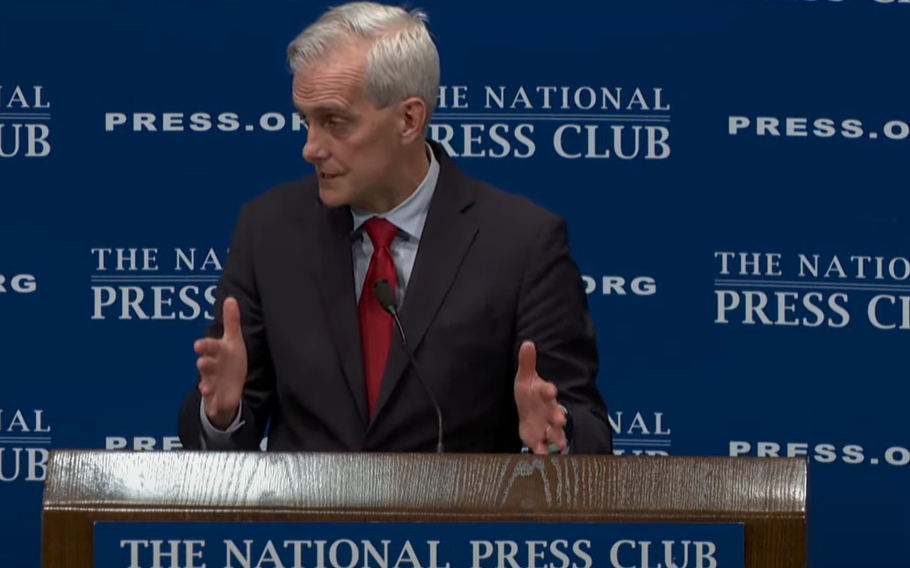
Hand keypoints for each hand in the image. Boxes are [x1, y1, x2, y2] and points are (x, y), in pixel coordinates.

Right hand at [194, 297, 246, 428]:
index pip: (210, 347)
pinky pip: (213, 403)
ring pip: (207, 384)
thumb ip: (231, 321)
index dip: (205, 346)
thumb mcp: (232, 341)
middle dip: (204, 363)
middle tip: (201, 361)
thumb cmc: (230, 360)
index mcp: (216, 353)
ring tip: (205, 387)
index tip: (198, 345)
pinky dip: (213, 404)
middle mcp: (211, 368)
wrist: (228, 388)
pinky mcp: (216, 399)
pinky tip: (214, 407)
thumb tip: (230, 298)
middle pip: (207, 365)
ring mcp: (212, 383)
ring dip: (206, 385)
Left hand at [514, 341, 565, 453]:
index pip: (548, 390)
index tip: (551, 389)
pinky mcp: (538, 438)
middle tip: (560, 419)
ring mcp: (546, 425)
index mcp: (544, 394)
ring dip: (557, 436)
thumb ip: (527, 362)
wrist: (528, 409)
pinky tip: (541, 456)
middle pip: (556, 412)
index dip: (549, 390)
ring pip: (555, 431)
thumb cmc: (528, 392)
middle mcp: (549, 410)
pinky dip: (542, 451)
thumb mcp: (524, 377)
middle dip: (558, 416)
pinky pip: (542, 445)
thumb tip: (527, 343)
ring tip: (559, 443)